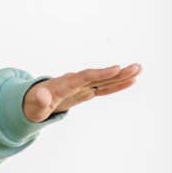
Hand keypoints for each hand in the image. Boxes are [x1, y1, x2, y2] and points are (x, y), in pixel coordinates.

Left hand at [24, 63, 140, 122]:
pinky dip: (116, 85)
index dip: (99, 74)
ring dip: (121, 75)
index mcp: (64, 84)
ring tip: (139, 69)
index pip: (84, 77)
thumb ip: (39, 100)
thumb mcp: (33, 105)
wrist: (32, 101)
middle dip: (117, 72)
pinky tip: (131, 81)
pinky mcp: (86, 91)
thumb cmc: (32, 104)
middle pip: (99, 76)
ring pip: (104, 80)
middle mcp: (76, 81)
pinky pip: (104, 88)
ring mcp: (82, 86)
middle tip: (136, 67)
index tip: (115, 68)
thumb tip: (41, 95)